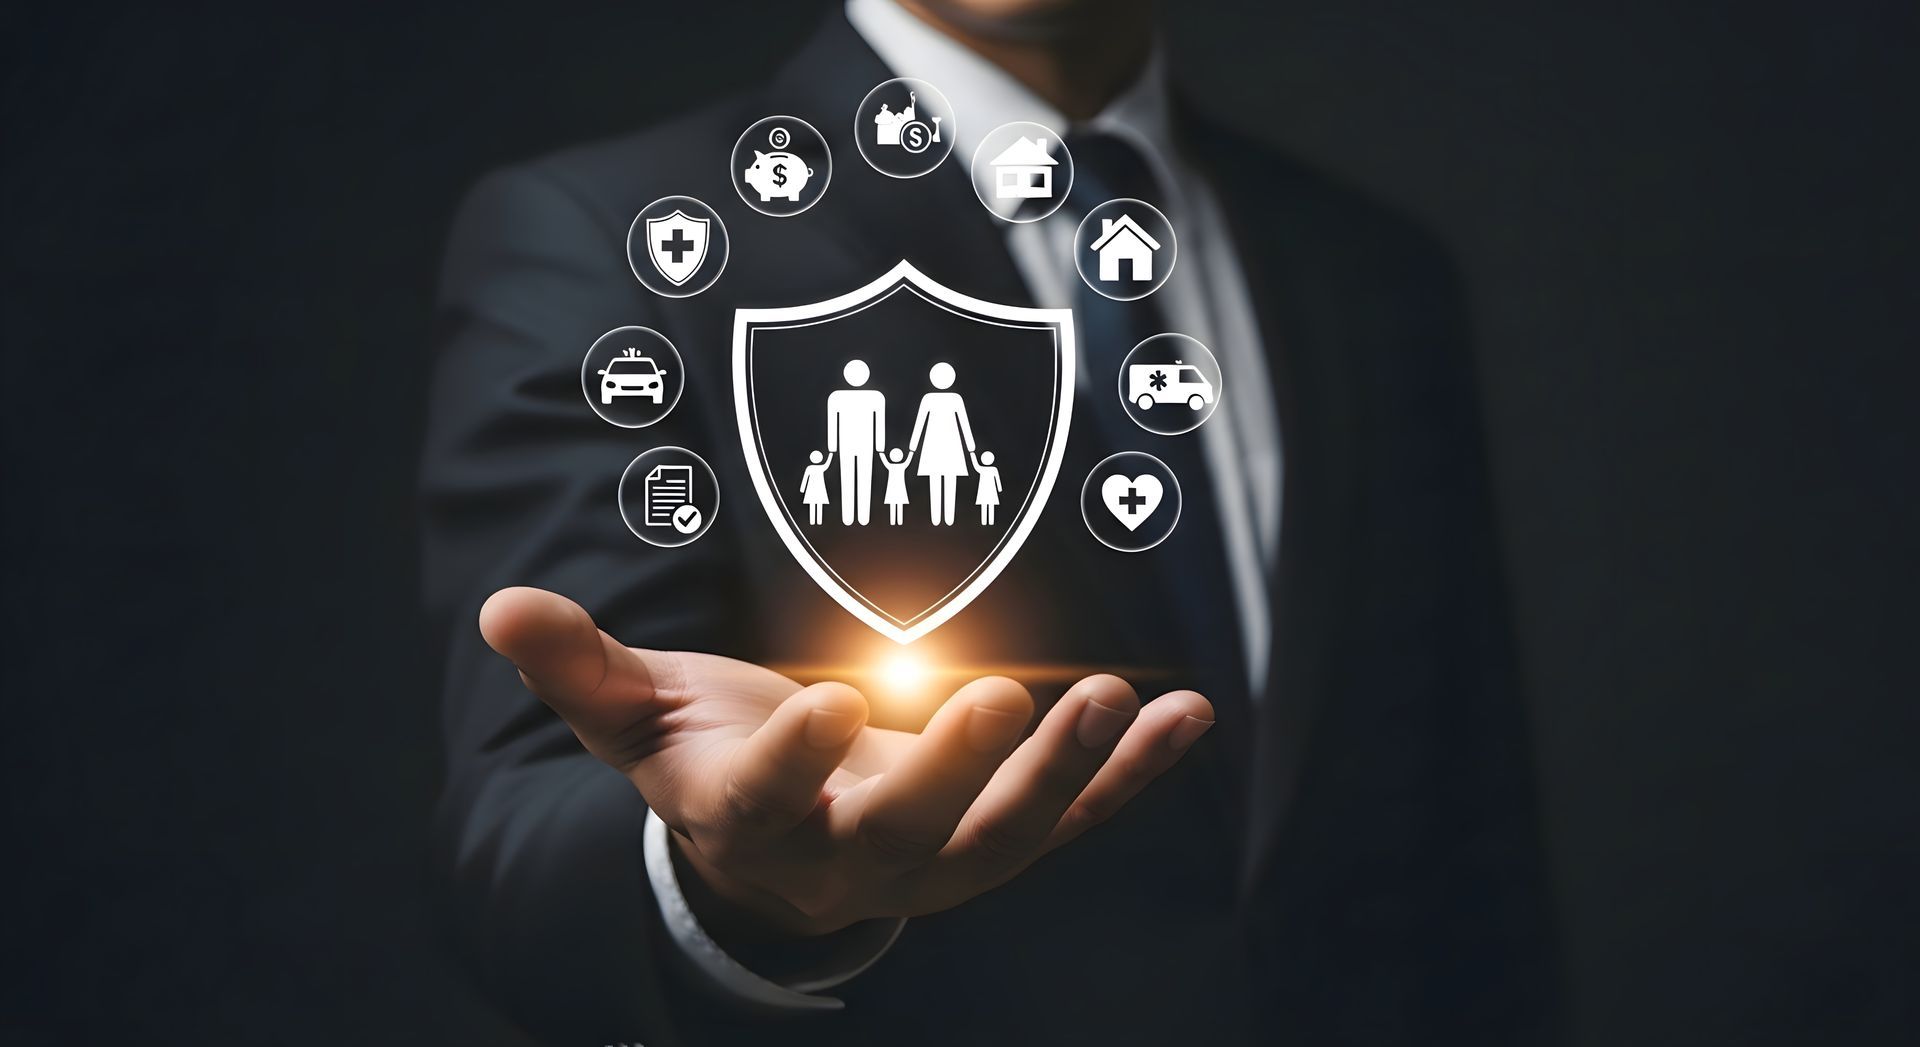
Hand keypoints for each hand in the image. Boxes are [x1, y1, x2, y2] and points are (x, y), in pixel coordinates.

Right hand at [478, 587, 1215, 937]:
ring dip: (1066, 777)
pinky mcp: (994, 840)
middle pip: (903, 837)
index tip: (831, 704)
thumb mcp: (640, 718)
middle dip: (956, 774)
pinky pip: (1071, 819)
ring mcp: (931, 861)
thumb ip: (580, 668)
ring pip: (1003, 839)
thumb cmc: (705, 759)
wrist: (777, 847)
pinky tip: (1190, 718)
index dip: (795, 765)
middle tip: (1007, 695)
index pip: (765, 806)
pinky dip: (1129, 776)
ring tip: (1114, 701)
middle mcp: (843, 860)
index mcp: (747, 823)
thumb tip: (501, 609)